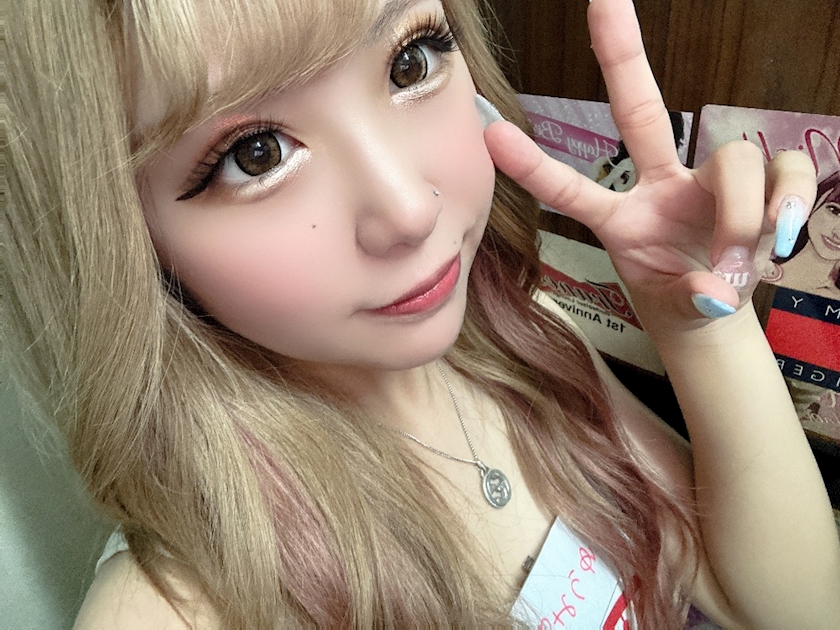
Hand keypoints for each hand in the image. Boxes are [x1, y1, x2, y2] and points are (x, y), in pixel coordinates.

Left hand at [484, 0, 816, 330]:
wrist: (716, 313)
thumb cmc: (681, 299)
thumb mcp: (674, 307)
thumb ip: (688, 299)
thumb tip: (713, 292)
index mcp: (623, 217)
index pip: (573, 188)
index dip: (536, 165)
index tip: (492, 133)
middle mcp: (662, 184)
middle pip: (642, 111)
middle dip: (621, 56)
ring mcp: (710, 182)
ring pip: (734, 159)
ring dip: (741, 214)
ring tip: (737, 270)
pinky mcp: (761, 189)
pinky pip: (785, 172)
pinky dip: (791, 199)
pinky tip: (782, 232)